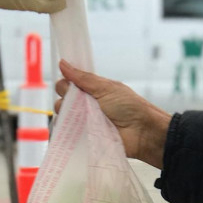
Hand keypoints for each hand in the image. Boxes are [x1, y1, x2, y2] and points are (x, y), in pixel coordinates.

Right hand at [56, 60, 171, 167]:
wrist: (142, 132)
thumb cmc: (129, 107)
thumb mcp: (105, 88)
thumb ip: (83, 78)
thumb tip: (63, 63)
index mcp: (90, 92)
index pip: (67, 86)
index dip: (65, 85)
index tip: (69, 86)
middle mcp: (84, 107)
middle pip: (61, 102)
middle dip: (65, 102)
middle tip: (79, 105)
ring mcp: (83, 124)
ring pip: (62, 119)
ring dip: (66, 118)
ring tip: (81, 120)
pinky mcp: (84, 139)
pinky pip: (68, 136)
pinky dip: (67, 133)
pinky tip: (73, 132)